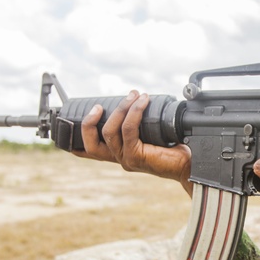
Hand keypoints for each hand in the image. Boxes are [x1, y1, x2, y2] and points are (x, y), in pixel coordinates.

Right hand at [73, 91, 192, 194]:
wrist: (191, 165)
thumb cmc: (174, 148)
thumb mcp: (151, 133)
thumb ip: (139, 122)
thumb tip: (136, 96)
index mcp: (119, 154)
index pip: (89, 152)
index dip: (74, 140)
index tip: (68, 122)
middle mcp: (119, 159)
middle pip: (90, 144)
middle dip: (89, 121)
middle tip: (99, 105)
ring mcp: (126, 160)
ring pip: (109, 131)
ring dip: (120, 108)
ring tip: (133, 95)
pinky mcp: (136, 157)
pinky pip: (128, 130)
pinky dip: (134, 112)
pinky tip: (142, 101)